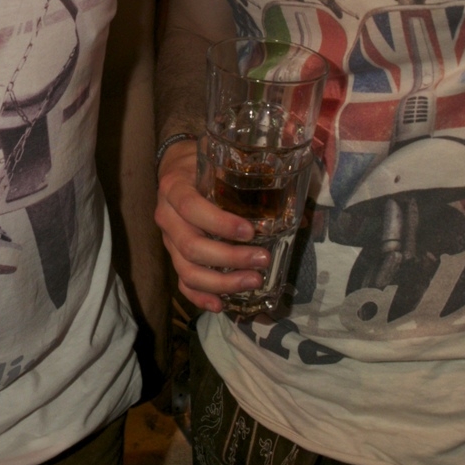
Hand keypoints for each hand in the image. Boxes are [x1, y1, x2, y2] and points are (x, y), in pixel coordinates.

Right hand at [155, 138, 270, 312]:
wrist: (176, 168)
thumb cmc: (202, 164)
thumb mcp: (217, 160)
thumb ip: (248, 177)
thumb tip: (298, 210)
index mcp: (175, 188)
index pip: (192, 208)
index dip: (220, 223)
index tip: (250, 231)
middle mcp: (166, 216)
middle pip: (192, 246)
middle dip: (230, 257)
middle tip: (262, 259)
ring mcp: (168, 240)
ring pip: (187, 270)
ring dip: (221, 281)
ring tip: (253, 281)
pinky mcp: (174, 256)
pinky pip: (182, 282)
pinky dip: (201, 297)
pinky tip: (222, 304)